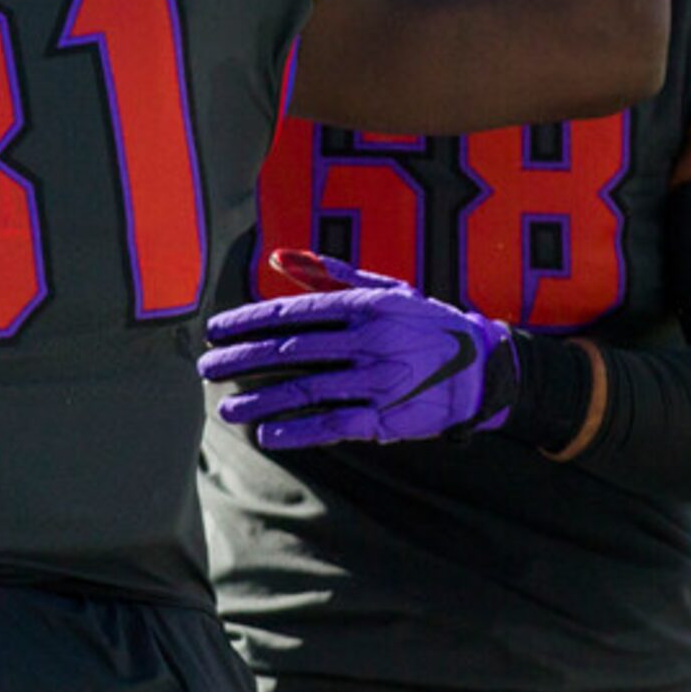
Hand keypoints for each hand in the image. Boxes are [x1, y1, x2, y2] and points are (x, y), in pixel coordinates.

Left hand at [200, 249, 517, 447]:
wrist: (483, 368)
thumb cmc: (424, 324)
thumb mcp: (385, 289)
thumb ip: (329, 274)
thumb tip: (277, 257)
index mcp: (364, 305)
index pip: (292, 312)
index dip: (247, 321)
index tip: (214, 329)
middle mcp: (367, 341)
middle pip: (289, 351)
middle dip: (241, 360)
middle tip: (207, 368)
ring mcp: (377, 381)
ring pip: (305, 390)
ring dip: (260, 401)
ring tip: (226, 410)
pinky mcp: (387, 418)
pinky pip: (334, 424)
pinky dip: (299, 431)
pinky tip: (269, 434)